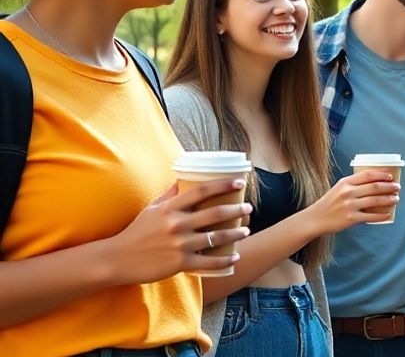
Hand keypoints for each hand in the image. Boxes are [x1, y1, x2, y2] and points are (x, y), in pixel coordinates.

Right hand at [107, 178, 252, 284]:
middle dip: (236, 210)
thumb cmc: (137, 232)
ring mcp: (179, 245)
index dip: (223, 185)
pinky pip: (209, 262)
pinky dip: (225, 260)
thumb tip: (183, 179)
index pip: (202, 191)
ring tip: (246, 230)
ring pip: (217, 237)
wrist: (118, 259)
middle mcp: (176, 224)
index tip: (240, 182)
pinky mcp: (180, 263)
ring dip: (236, 233)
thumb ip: (169, 195)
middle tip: (249, 208)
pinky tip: (236, 256)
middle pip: (215, 213)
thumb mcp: (152, 209)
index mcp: (170, 208)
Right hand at [305, 170, 401, 233]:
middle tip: (398, 188)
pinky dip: (382, 215)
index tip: (391, 176)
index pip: (368, 175)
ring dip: (389, 199)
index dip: (382, 175)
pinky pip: (371, 216)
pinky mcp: (351, 219)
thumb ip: (354, 185)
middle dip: (389, 187)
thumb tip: (375, 183)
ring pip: (375, 200)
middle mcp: (348, 192)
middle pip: (375, 187)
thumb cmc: (329, 203)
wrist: (315, 219)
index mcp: (345, 182)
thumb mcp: (339, 188)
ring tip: (396, 199)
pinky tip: (388, 214)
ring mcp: (350, 206)